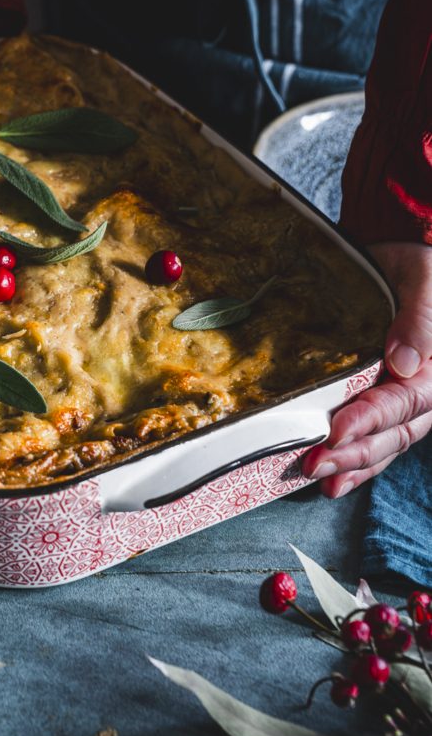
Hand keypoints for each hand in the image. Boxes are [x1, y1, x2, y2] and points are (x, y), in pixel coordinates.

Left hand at [302, 241, 431, 496]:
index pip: (403, 402)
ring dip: (352, 466)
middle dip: (354, 454)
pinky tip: (331, 479)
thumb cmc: (415, 265)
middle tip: (314, 465)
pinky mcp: (384, 400)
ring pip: (384, 445)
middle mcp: (423, 390)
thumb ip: (418, 319)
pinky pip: (375, 439)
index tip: (336, 432)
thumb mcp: (422, 279)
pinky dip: (355, 463)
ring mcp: (405, 400)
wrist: (399, 256)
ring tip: (319, 480)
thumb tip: (403, 363)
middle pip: (393, 433)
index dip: (370, 420)